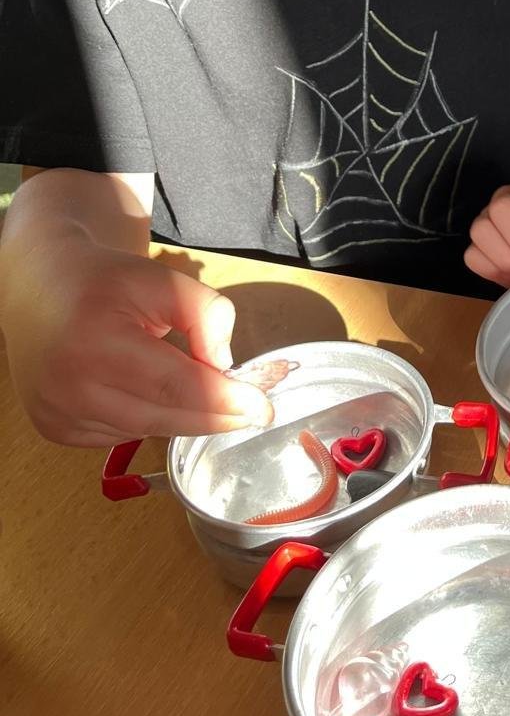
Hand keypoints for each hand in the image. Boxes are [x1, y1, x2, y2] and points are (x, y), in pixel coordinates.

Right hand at [1, 237, 273, 444]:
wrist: (40, 289)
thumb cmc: (106, 281)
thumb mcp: (163, 279)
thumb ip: (205, 314)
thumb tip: (225, 367)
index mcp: (95, 342)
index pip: (174, 384)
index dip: (223, 400)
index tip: (262, 408)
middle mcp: (69, 387)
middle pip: (162, 417)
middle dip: (215, 417)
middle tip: (253, 413)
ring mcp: (58, 414)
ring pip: (144, 431)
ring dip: (183, 418)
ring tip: (209, 396)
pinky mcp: (55, 429)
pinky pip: (120, 435)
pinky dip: (150, 420)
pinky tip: (157, 396)